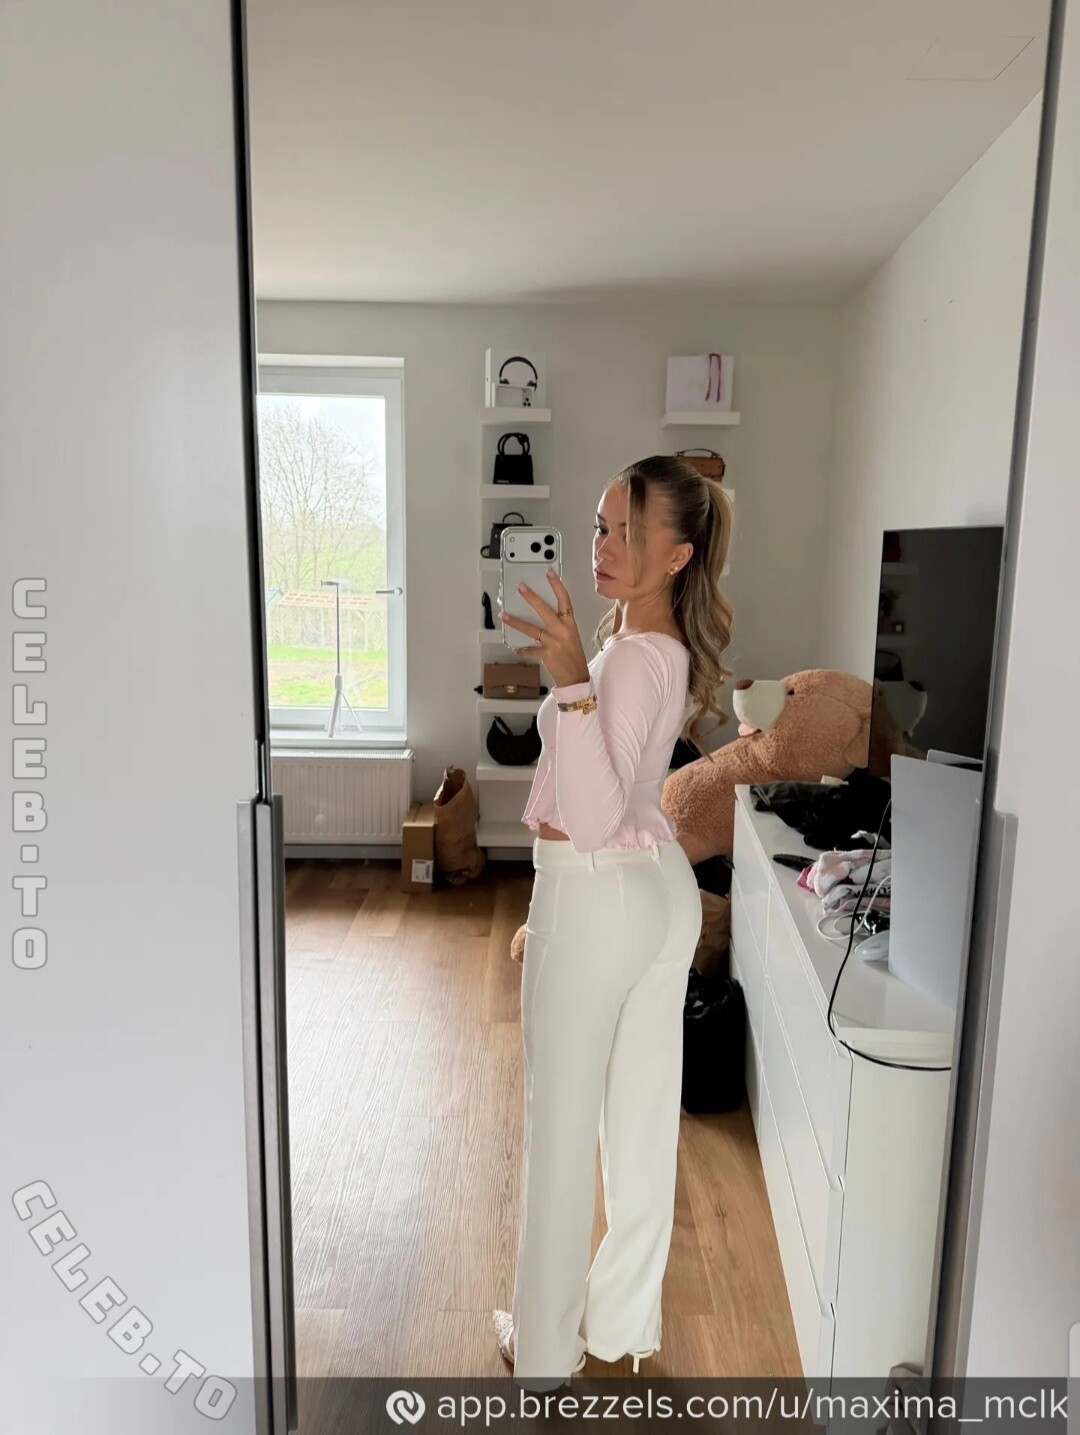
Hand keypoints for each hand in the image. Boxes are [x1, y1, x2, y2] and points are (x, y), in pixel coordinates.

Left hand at [498, 567, 590, 688]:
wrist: (576, 677)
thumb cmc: (573, 655)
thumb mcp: (570, 634)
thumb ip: (558, 622)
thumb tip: (538, 610)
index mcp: (570, 623)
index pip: (565, 599)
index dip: (557, 584)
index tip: (549, 572)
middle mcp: (562, 631)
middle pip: (545, 610)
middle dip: (531, 598)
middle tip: (520, 587)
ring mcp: (554, 643)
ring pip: (532, 629)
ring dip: (516, 622)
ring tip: (504, 615)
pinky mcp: (546, 655)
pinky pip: (529, 649)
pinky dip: (521, 649)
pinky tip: (514, 646)